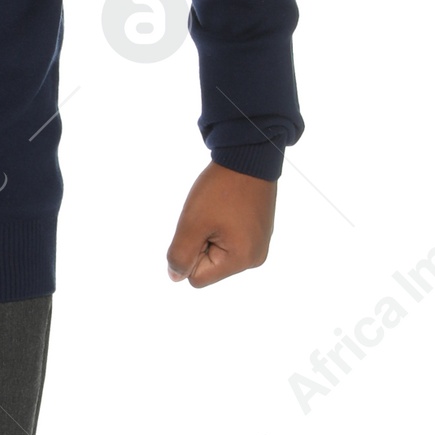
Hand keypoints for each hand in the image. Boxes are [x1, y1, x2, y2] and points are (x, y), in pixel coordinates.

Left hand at [166, 163, 276, 288]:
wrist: (248, 156)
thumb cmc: (220, 190)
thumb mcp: (191, 224)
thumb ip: (180, 256)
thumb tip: (176, 276)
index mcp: (241, 260)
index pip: (197, 278)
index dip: (188, 254)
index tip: (198, 228)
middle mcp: (254, 258)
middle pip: (209, 267)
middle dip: (200, 244)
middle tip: (208, 216)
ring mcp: (258, 244)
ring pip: (217, 253)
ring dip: (209, 234)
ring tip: (218, 210)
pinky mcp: (258, 231)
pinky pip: (229, 240)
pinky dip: (220, 227)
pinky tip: (226, 208)